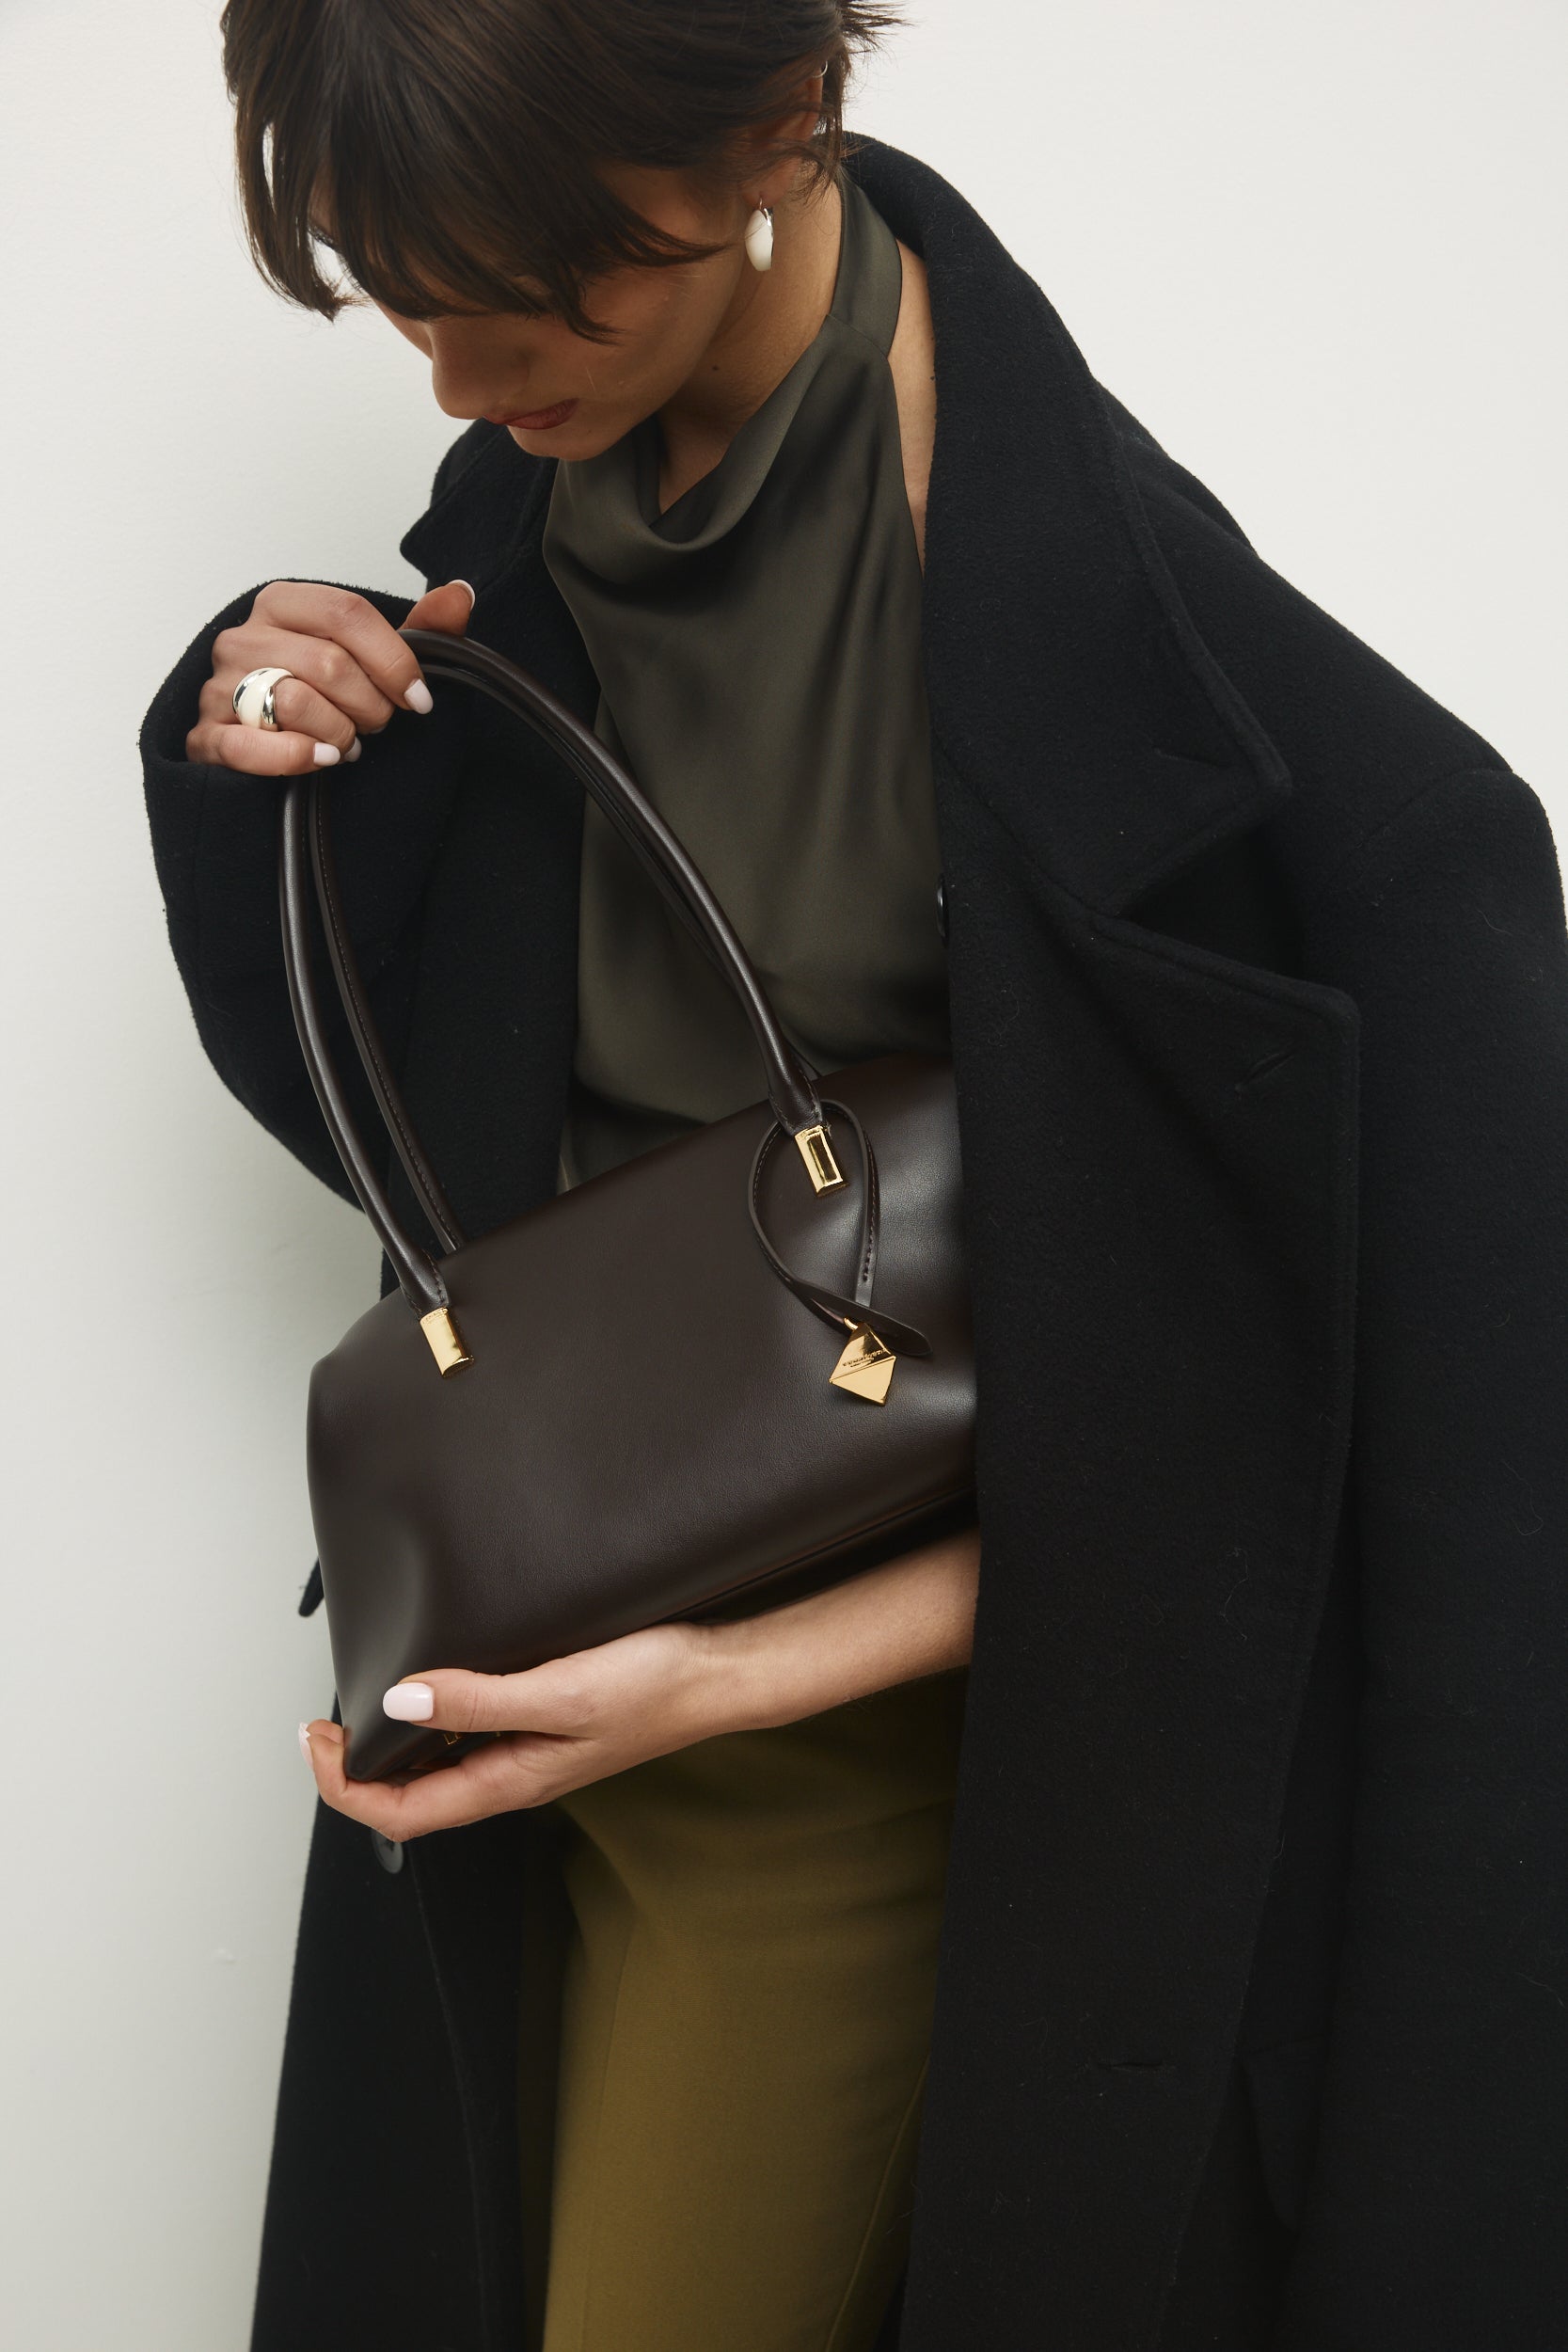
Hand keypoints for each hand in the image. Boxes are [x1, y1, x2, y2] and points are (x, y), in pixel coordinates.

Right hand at [184, 575, 474, 774]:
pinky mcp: (205, 736)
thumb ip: (418, 633)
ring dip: (339, 732)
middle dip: (371, 706)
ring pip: (295, 701)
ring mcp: (218, 686)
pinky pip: (249, 745)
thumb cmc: (323, 703)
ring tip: (346, 744)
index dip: (394, 659)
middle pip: (329, 662)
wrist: (266, 757)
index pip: (346, 613)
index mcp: (283, 605)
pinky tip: (322, 760)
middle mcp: (244, 638)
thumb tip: (459, 593)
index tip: (419, 698)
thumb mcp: (375, 665)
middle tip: (377, 725)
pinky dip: (295, 756)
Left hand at [299, 1526, 981, 1839]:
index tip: (315, 1738)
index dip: (343, 1786)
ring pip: (439, 1772)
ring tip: (361, 1707)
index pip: (400, 1812)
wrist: (720, 1671)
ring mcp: (529, 1754)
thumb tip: (401, 1703)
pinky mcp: (546, 1725)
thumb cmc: (658, 1688)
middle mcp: (513, 1774)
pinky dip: (433, 1723)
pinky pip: (471, 1741)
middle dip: (355, 1772)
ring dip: (392, 1749)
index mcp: (510, 1780)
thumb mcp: (561, 1691)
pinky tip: (432, 1688)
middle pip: (412, 1799)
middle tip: (321, 1724)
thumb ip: (479, 1700)